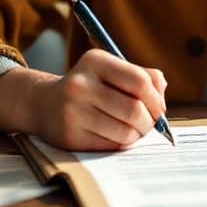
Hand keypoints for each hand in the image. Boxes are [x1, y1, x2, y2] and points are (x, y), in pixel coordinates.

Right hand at [0, 49, 166, 150]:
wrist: (44, 105)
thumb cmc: (90, 87)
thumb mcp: (111, 70)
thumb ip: (143, 76)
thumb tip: (161, 95)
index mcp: (95, 61)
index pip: (140, 81)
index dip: (157, 99)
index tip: (159, 108)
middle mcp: (80, 85)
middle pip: (135, 110)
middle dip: (150, 121)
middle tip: (150, 123)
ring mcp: (72, 112)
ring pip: (125, 132)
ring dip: (137, 134)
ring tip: (133, 129)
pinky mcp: (70, 136)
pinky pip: (111, 145)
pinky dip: (122, 143)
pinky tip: (116, 135)